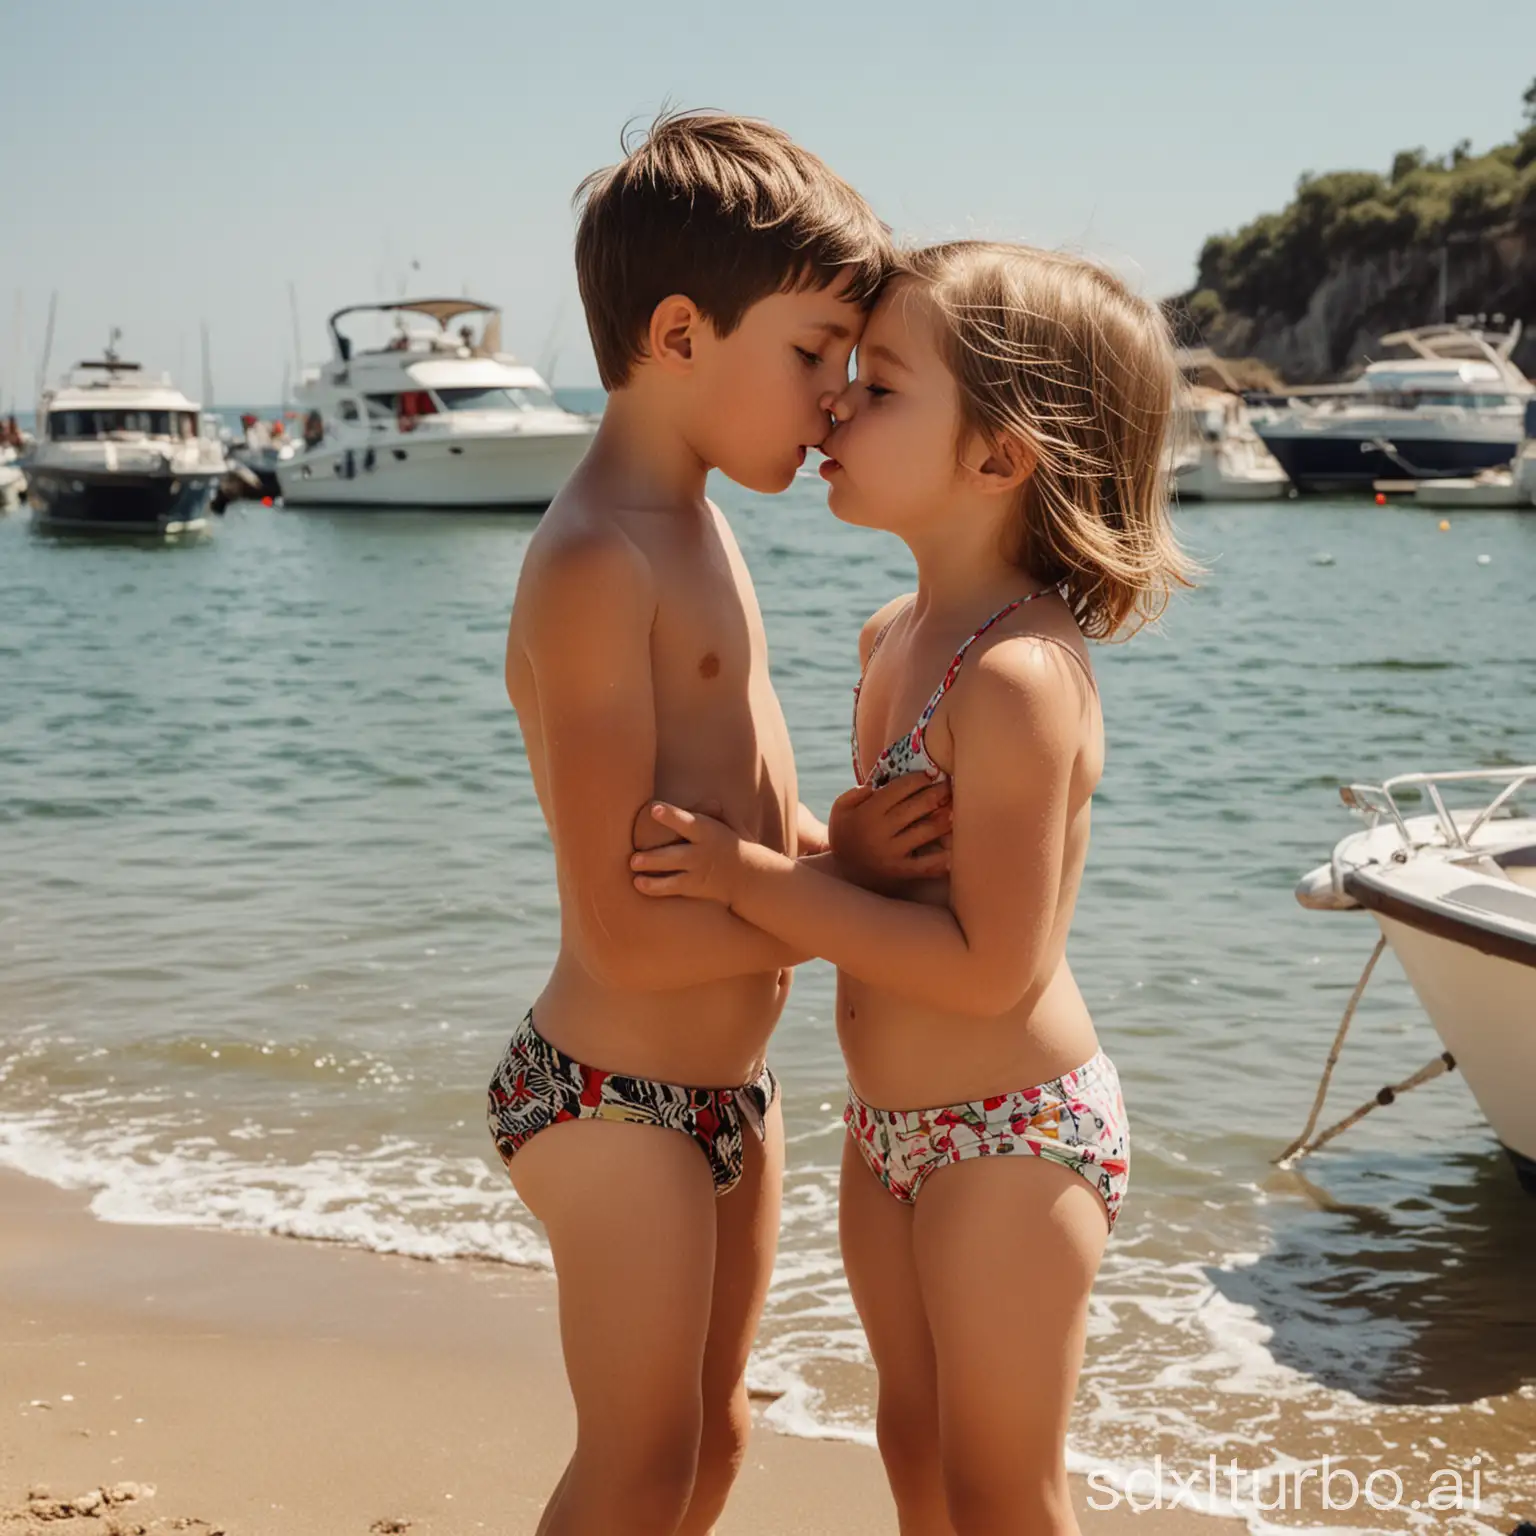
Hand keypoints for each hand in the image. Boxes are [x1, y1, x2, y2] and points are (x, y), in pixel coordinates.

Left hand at [630, 803, 743, 903]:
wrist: (747, 875)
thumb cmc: (726, 842)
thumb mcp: (722, 823)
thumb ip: (706, 811)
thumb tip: (697, 798)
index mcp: (707, 831)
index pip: (687, 822)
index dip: (671, 816)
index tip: (654, 809)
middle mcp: (701, 852)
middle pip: (676, 854)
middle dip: (654, 856)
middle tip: (633, 857)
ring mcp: (697, 871)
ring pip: (671, 872)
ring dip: (651, 869)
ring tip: (633, 865)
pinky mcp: (693, 886)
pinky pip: (671, 887)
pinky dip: (654, 887)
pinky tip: (638, 883)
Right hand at [829, 773, 951, 887]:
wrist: (842, 873)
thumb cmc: (845, 835)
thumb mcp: (840, 810)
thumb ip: (855, 793)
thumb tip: (876, 785)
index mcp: (867, 813)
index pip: (898, 789)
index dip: (918, 779)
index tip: (931, 773)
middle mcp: (880, 832)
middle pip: (916, 807)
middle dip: (937, 794)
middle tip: (950, 786)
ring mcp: (892, 853)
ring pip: (925, 831)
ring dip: (944, 819)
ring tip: (954, 810)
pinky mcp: (900, 871)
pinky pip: (925, 865)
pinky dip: (942, 860)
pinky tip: (954, 852)